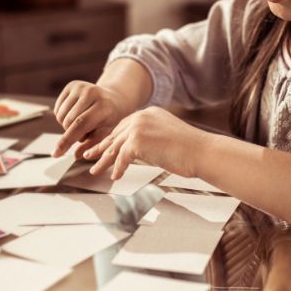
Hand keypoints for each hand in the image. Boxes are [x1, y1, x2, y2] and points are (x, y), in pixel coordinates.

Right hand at [52, 81, 129, 157]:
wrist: (112, 99)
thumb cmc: (109, 119)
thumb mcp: (105, 133)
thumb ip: (92, 145)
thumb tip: (77, 156)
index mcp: (103, 106)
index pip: (80, 124)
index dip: (67, 140)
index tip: (56, 154)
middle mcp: (91, 92)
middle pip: (68, 121)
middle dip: (71, 134)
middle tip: (84, 133)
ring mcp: (80, 86)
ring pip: (61, 116)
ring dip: (66, 125)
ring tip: (81, 124)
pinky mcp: (72, 85)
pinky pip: (57, 109)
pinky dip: (63, 117)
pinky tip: (75, 115)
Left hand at [83, 107, 208, 179]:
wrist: (201, 151)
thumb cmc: (190, 149)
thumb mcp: (167, 137)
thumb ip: (150, 138)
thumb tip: (138, 151)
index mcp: (149, 113)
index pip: (124, 126)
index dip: (113, 138)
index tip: (104, 146)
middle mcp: (141, 117)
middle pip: (116, 135)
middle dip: (102, 147)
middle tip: (88, 154)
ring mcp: (138, 128)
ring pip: (115, 147)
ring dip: (103, 160)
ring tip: (94, 170)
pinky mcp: (138, 141)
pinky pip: (121, 158)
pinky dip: (117, 169)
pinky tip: (115, 177)